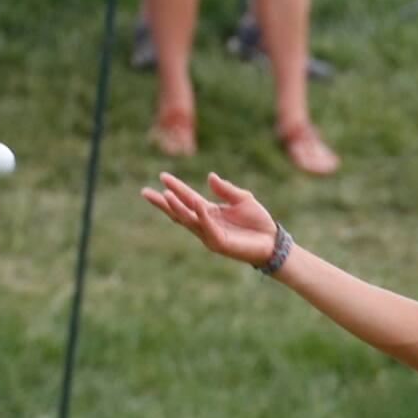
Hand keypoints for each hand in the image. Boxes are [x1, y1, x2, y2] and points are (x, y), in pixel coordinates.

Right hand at [141, 172, 277, 265]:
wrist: (273, 242)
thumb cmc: (258, 222)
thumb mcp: (243, 199)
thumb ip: (226, 189)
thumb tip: (209, 176)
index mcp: (210, 212)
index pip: (188, 198)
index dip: (176, 187)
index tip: (163, 176)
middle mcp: (206, 223)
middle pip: (179, 211)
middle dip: (163, 202)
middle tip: (145, 192)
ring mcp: (210, 234)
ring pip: (189, 220)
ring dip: (177, 207)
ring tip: (165, 195)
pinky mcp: (219, 242)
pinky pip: (207, 226)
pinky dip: (201, 215)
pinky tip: (195, 203)